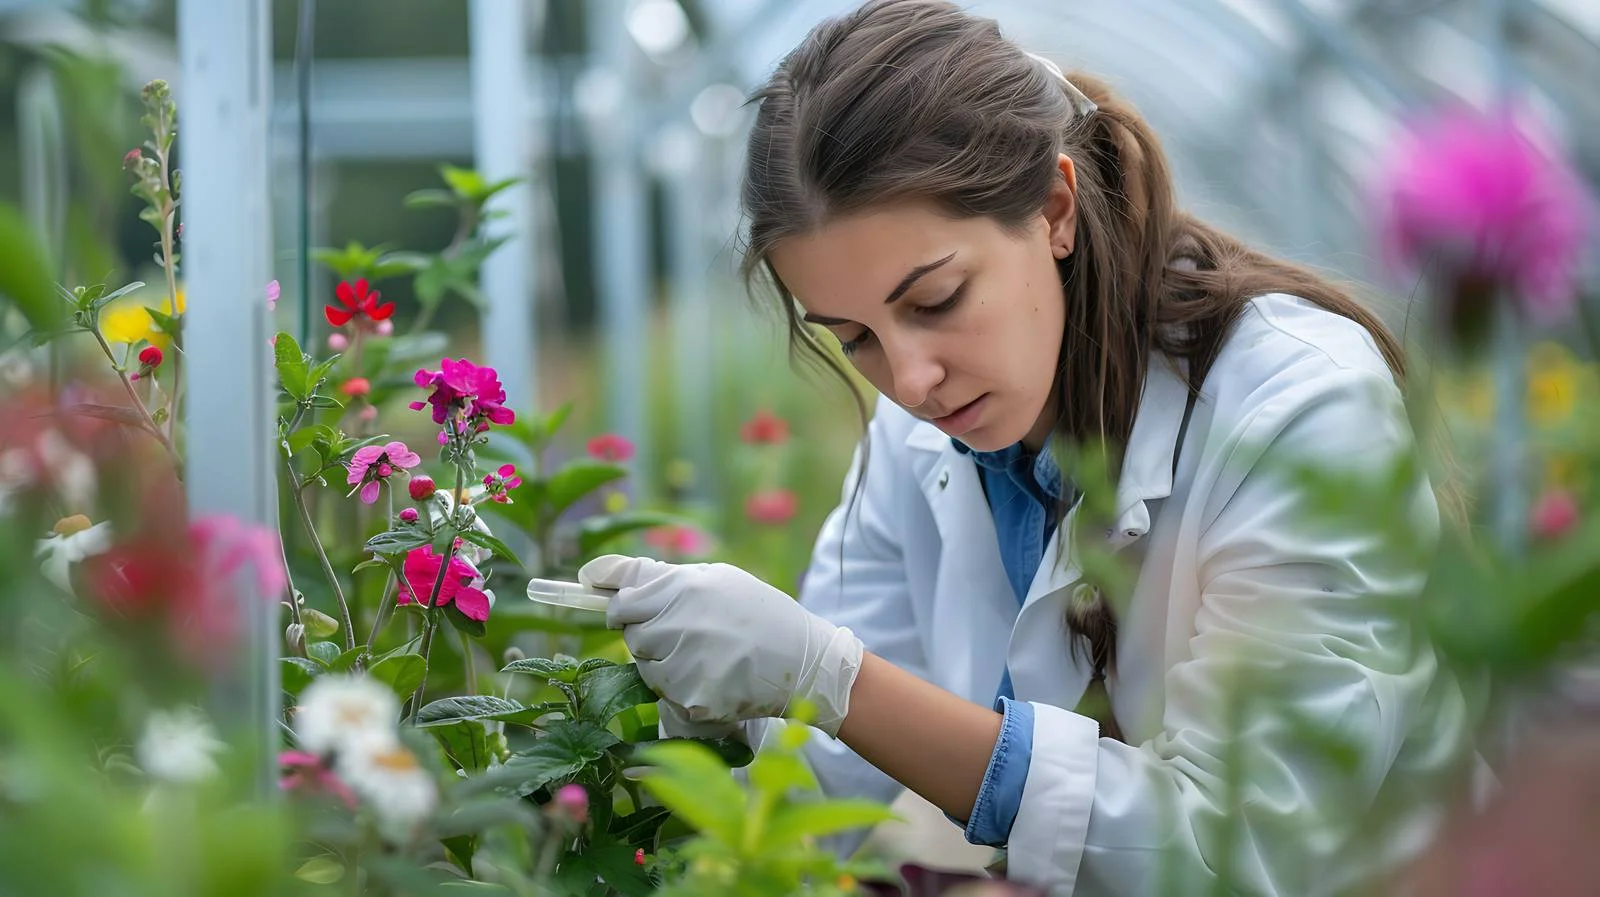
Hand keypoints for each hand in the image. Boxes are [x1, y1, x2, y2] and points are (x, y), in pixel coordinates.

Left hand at [578, 554, 863, 736]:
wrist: (805, 661)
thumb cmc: (760, 615)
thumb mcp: (718, 578)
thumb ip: (664, 577)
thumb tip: (599, 578)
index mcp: (682, 586)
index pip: (622, 595)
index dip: (619, 601)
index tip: (623, 606)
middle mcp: (675, 621)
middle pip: (630, 631)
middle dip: (649, 632)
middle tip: (689, 634)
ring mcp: (681, 662)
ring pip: (645, 665)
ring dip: (665, 664)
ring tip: (707, 656)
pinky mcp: (689, 698)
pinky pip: (667, 696)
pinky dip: (684, 691)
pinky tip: (716, 678)